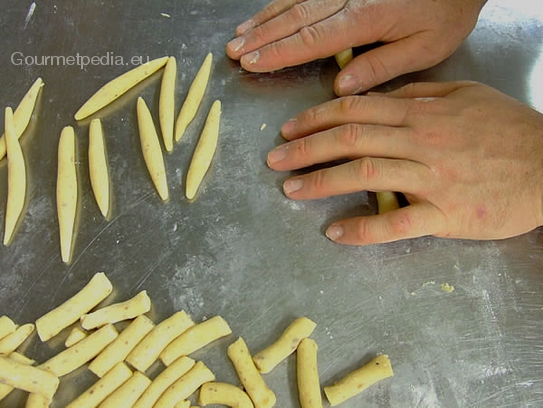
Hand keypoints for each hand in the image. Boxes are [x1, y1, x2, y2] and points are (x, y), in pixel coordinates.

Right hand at [226, 0, 486, 93]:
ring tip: (240, 35)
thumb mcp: (425, 47)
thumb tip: (342, 86)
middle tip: (233, 51)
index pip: (312, 38)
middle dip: (262, 36)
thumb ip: (381, 66)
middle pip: (296, 17)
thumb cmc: (448, 9)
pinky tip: (268, 12)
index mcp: (366, 18)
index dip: (279, 52)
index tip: (251, 63)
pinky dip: (282, 2)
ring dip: (266, 19)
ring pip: (296, 0)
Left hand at [266, 81, 542, 244]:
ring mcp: (431, 179)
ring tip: (291, 189)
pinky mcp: (445, 214)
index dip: (316, 119)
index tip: (289, 129)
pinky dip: (363, 229)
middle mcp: (420, 142)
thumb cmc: (509, 130)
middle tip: (275, 159)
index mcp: (421, 113)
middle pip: (351, 139)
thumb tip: (387, 95)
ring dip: (322, 181)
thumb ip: (424, 93)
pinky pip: (396, 223)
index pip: (356, 110)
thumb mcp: (467, 96)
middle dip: (306, 148)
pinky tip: (335, 232)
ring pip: (365, 175)